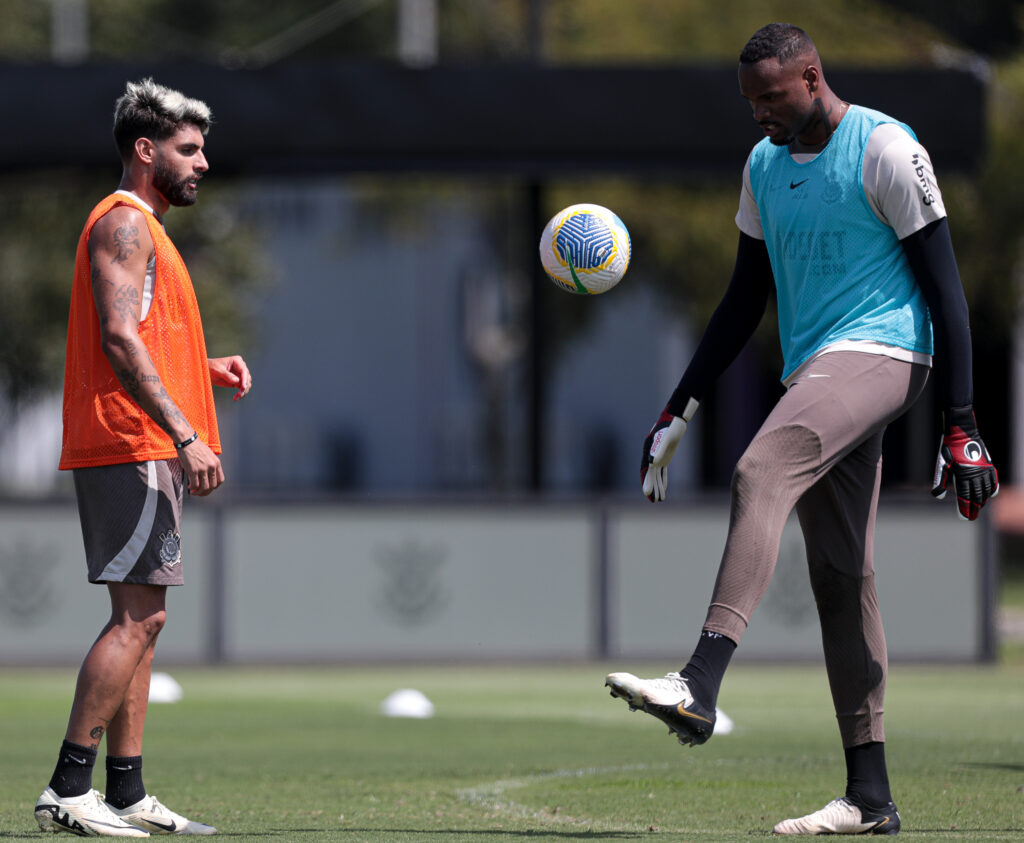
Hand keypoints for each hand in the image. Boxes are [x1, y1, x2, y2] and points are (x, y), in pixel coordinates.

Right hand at [177, 437, 224, 495]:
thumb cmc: (196, 446)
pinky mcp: (193, 470)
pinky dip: (192, 489)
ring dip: (199, 492)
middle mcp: (211, 467)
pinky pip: (195, 485)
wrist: (187, 440)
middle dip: (206, 492)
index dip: (214, 486)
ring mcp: (203, 469)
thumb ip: (210, 465)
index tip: (209, 488)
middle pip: (213, 486)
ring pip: (204, 487)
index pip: (220, 480)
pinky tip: (190, 488)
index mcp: (216, 463)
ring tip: (194, 492)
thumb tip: (207, 477)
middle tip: (200, 492)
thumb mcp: (209, 455)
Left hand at [209, 355, 251, 400]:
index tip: (243, 387)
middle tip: (240, 394)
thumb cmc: (210, 367)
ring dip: (243, 391)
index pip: (244, 371)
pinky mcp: (237, 382)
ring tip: (237, 397)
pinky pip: (242, 388)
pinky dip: (240, 394)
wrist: (205, 371)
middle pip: (247, 378)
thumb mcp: (217, 370)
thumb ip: (227, 375)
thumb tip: (237, 381)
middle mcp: (240, 367)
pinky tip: (236, 398)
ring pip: (246, 384)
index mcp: (237, 361)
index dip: (245, 379)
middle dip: (244, 387)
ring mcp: (239, 375)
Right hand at [641, 399, 697, 501]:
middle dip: (651, 488)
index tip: (647, 493)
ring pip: (656, 475)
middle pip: (650, 475)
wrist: (676, 419)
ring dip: (657, 487)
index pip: (646, 470)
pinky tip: (663, 489)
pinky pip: (662, 472)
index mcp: (649, 452)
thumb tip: (653, 463)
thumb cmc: (671, 426)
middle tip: (653, 501)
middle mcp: (651, 456)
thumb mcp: (667, 438)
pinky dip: (662, 481)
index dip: (646, 482)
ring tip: (659, 500)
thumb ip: (660, 449)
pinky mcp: (665, 457)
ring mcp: (658, 457)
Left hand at [931, 405, 998, 520]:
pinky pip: (992, 481)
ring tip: (979, 508)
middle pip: (976, 496)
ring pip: (985, 490)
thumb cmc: (949, 449)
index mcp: (963, 475)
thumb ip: (940, 481)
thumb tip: (937, 496)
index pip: (965, 497)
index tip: (965, 518)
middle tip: (972, 517)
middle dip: (974, 508)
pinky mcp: (988, 465)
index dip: (965, 509)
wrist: (962, 433)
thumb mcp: (942, 464)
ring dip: (983, 501)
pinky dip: (991, 489)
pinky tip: (990, 495)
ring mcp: (984, 470)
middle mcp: (975, 474)